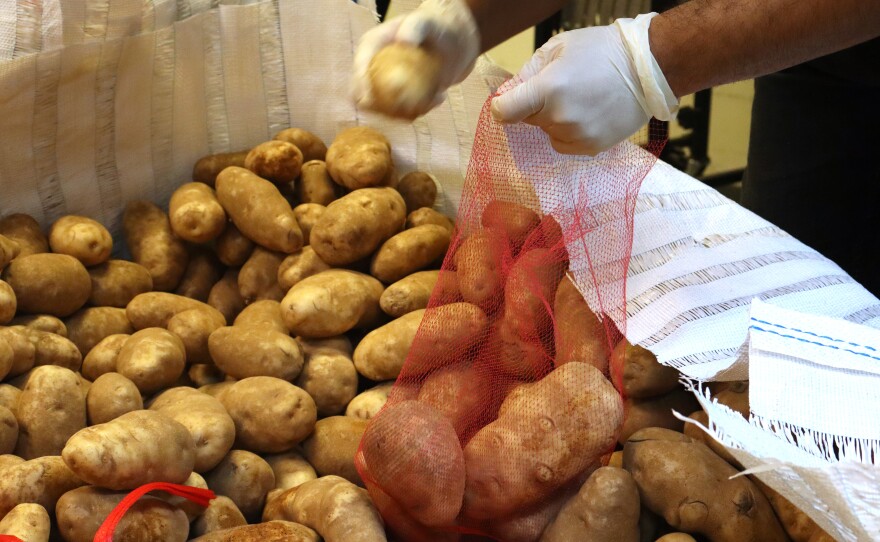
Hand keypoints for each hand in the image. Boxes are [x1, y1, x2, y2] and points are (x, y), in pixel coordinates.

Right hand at [353, 0, 479, 116]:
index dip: (361, 86)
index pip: (359, 68)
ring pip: (385, 111)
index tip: (371, 100)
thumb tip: (403, 41)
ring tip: (434, 97)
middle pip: (363, 97)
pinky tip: (440, 96)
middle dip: (383, 108)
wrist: (453, 42)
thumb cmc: (437, 27)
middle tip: (410, 105)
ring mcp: (385, 86)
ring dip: (408, 112)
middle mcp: (374, 69)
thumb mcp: (427, 21)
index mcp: (372, 47)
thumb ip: (415, 26)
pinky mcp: (400, 99)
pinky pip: (403, 115)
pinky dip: (421, 111)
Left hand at [490, 13, 678, 155]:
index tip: (508, 101)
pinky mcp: (591, 148)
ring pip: (547, 133)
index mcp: (547, 89)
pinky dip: (569, 133)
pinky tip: (587, 114)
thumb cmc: (600, 51)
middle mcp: (559, 118)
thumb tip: (506, 93)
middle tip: (561, 89)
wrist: (647, 68)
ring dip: (554, 121)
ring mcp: (576, 136)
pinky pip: (565, 145)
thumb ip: (527, 72)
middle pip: (528, 121)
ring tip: (580, 100)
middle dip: (535, 107)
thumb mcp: (557, 48)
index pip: (503, 112)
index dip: (502, 106)